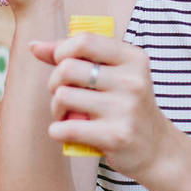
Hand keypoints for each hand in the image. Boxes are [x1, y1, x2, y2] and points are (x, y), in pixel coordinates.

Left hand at [32, 30, 174, 180]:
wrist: (156, 148)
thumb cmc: (126, 106)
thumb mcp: (113, 74)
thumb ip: (76, 57)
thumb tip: (34, 46)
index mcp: (133, 58)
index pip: (85, 41)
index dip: (62, 51)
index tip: (62, 65)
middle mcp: (132, 81)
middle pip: (67, 68)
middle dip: (54, 82)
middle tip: (62, 95)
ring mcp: (125, 109)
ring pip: (63, 96)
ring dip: (55, 108)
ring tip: (66, 115)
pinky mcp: (115, 136)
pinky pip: (66, 128)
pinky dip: (57, 131)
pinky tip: (66, 132)